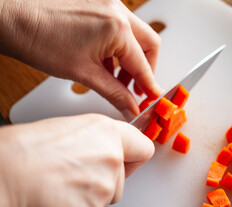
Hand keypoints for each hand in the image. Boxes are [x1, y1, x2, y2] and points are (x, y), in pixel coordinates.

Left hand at [0, 0, 161, 119]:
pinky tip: (106, 63)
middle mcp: (118, 11)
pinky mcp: (99, 3)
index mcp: (117, 28)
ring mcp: (109, 4)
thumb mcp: (84, 74)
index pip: (143, 64)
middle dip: (145, 69)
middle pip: (148, 44)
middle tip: (136, 89)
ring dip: (130, 59)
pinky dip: (118, 48)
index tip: (152, 98)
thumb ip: (114, 93)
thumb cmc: (38, 39)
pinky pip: (120, 28)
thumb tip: (130, 106)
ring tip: (116, 79)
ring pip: (135, 36)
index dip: (149, 85)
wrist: (12, 18)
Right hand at [0, 114, 153, 206]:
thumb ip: (98, 140)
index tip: (128, 160)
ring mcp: (102, 194)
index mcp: (107, 135)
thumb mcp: (69, 129)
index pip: (143, 148)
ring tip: (58, 188)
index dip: (134, 156)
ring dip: (87, 199)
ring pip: (103, 201)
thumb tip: (108, 150)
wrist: (2, 179)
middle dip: (103, 181)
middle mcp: (112, 162)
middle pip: (121, 181)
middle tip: (73, 176)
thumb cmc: (25, 151)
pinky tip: (55, 203)